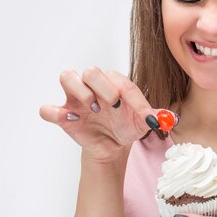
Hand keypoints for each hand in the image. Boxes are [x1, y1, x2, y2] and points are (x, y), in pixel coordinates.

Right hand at [39, 67, 159, 162]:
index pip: (122, 82)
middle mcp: (94, 86)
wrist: (113, 146)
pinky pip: (48, 109)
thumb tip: (168, 118)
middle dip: (103, 87)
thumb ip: (154, 117)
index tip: (145, 117)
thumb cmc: (127, 126)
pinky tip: (71, 120)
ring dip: (81, 91)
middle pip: (91, 71)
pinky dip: (54, 112)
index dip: (135, 99)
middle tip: (113, 105)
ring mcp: (76, 99)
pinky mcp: (64, 115)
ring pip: (67, 76)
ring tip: (94, 109)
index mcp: (115, 82)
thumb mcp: (143, 123)